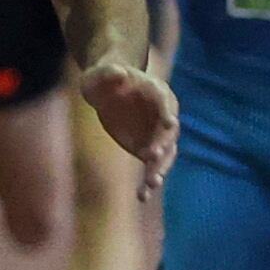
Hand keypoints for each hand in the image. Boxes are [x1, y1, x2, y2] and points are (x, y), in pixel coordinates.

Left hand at [76, 56, 179, 198]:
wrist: (108, 90)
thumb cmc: (103, 78)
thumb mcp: (100, 74)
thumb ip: (109, 73)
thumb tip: (119, 72)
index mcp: (156, 91)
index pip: (166, 102)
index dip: (167, 112)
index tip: (170, 123)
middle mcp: (162, 115)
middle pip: (168, 132)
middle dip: (163, 144)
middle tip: (153, 156)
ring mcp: (157, 134)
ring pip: (165, 154)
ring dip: (159, 168)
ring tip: (151, 183)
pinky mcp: (148, 149)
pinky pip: (152, 168)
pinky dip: (148, 182)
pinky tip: (142, 196)